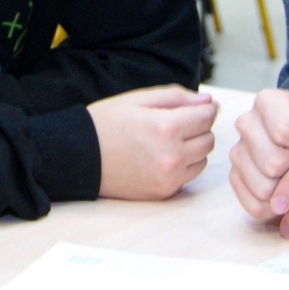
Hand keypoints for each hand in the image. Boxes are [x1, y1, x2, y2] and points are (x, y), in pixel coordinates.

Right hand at [88, 84, 216, 199]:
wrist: (79, 157)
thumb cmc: (106, 122)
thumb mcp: (138, 99)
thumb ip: (177, 97)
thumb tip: (209, 102)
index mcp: (167, 127)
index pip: (207, 116)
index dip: (205, 108)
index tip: (197, 107)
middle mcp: (172, 155)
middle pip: (209, 139)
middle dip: (198, 128)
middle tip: (178, 123)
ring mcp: (168, 177)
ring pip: (202, 159)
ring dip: (193, 148)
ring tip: (168, 141)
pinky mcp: (163, 192)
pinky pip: (188, 176)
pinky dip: (183, 166)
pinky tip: (162, 157)